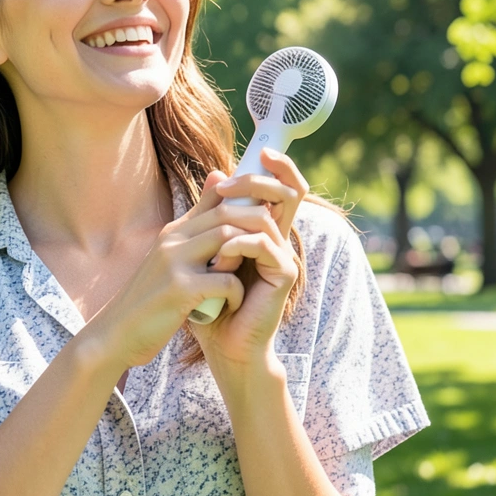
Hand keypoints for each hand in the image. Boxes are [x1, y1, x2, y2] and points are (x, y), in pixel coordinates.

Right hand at [78, 174, 265, 369]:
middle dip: (255, 228)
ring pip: (228, 240)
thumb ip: (193, 236)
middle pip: (226, 214)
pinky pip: (224, 281)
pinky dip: (236, 293)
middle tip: (271, 249)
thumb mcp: (169, 261)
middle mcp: (173, 240)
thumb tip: (215, 192)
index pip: (216, 200)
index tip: (265, 225)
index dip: (246, 207)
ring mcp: (174, 263)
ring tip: (252, 275)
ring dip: (247, 257)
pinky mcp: (179, 290)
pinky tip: (232, 304)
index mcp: (173, 233)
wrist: (116, 334)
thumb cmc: (149, 300)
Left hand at [189, 148, 308, 372]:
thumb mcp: (206, 251)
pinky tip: (219, 259)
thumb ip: (212, 215)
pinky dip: (238, 247)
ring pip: (267, 218)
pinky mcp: (284, 275)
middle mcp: (279, 239)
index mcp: (264, 230)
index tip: (262, 151)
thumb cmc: (213, 301)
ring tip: (211, 238)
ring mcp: (284, 256)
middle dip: (260, 180)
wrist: (223, 344)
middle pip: (289, 193)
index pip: (282, 188)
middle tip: (229, 184)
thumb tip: (216, 173)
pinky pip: (264, 246)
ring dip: (234, 222)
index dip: (280, 166)